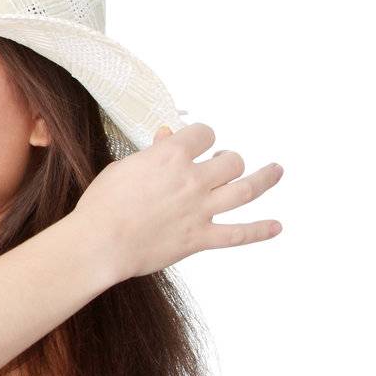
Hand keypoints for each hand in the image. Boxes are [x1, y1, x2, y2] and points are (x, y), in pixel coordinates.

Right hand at [73, 121, 283, 281]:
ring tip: (276, 171)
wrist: (98, 242)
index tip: (197, 141)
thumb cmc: (102, 204)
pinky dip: (261, 231)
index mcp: (171, 156)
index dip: (201, 136)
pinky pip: (239, 234)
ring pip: (246, 190)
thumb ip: (151, 153)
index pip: (203, 133)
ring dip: (265, 179)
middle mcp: (192, 179)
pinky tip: (277, 226)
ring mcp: (201, 209)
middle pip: (231, 161)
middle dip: (229, 160)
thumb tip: (166, 135)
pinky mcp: (201, 237)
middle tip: (223, 163)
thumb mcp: (123, 168)